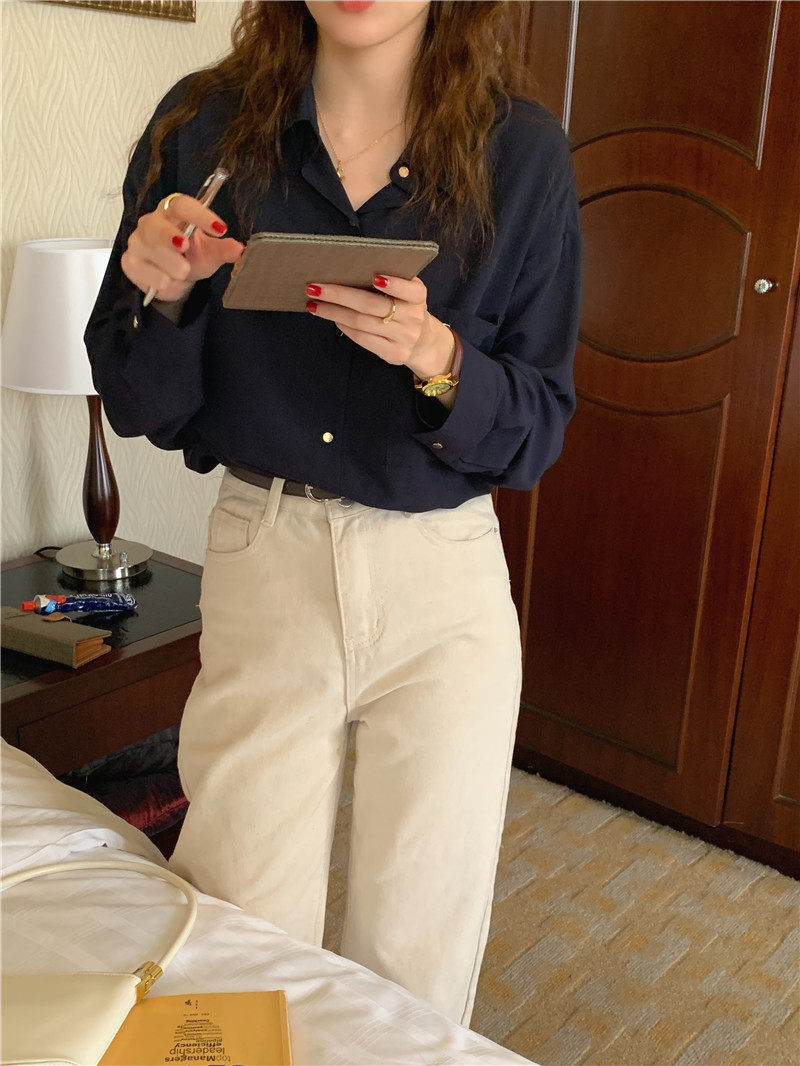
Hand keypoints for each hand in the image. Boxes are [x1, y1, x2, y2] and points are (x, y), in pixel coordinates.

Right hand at [121, 193, 244, 302]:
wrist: (173, 278)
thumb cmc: (190, 256)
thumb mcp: (209, 254)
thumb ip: (222, 250)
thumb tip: (239, 249)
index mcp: (172, 212)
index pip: (182, 204)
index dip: (199, 214)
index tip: (220, 228)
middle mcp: (151, 222)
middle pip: (155, 225)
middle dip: (169, 236)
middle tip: (185, 248)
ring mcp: (137, 242)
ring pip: (149, 251)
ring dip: (169, 266)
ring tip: (182, 273)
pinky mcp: (129, 261)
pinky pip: (142, 271)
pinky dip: (158, 279)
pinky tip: (166, 281)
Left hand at [304, 274, 454, 378]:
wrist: (423, 341)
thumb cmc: (406, 307)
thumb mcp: (408, 291)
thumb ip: (391, 280)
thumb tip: (348, 268)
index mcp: (418, 297)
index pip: (409, 290)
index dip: (394, 284)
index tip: (375, 277)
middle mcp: (413, 318)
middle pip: (371, 306)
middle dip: (339, 295)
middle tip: (315, 287)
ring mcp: (404, 338)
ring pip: (361, 323)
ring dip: (333, 312)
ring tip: (314, 303)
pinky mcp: (393, 354)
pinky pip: (362, 339)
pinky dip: (343, 326)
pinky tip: (330, 317)